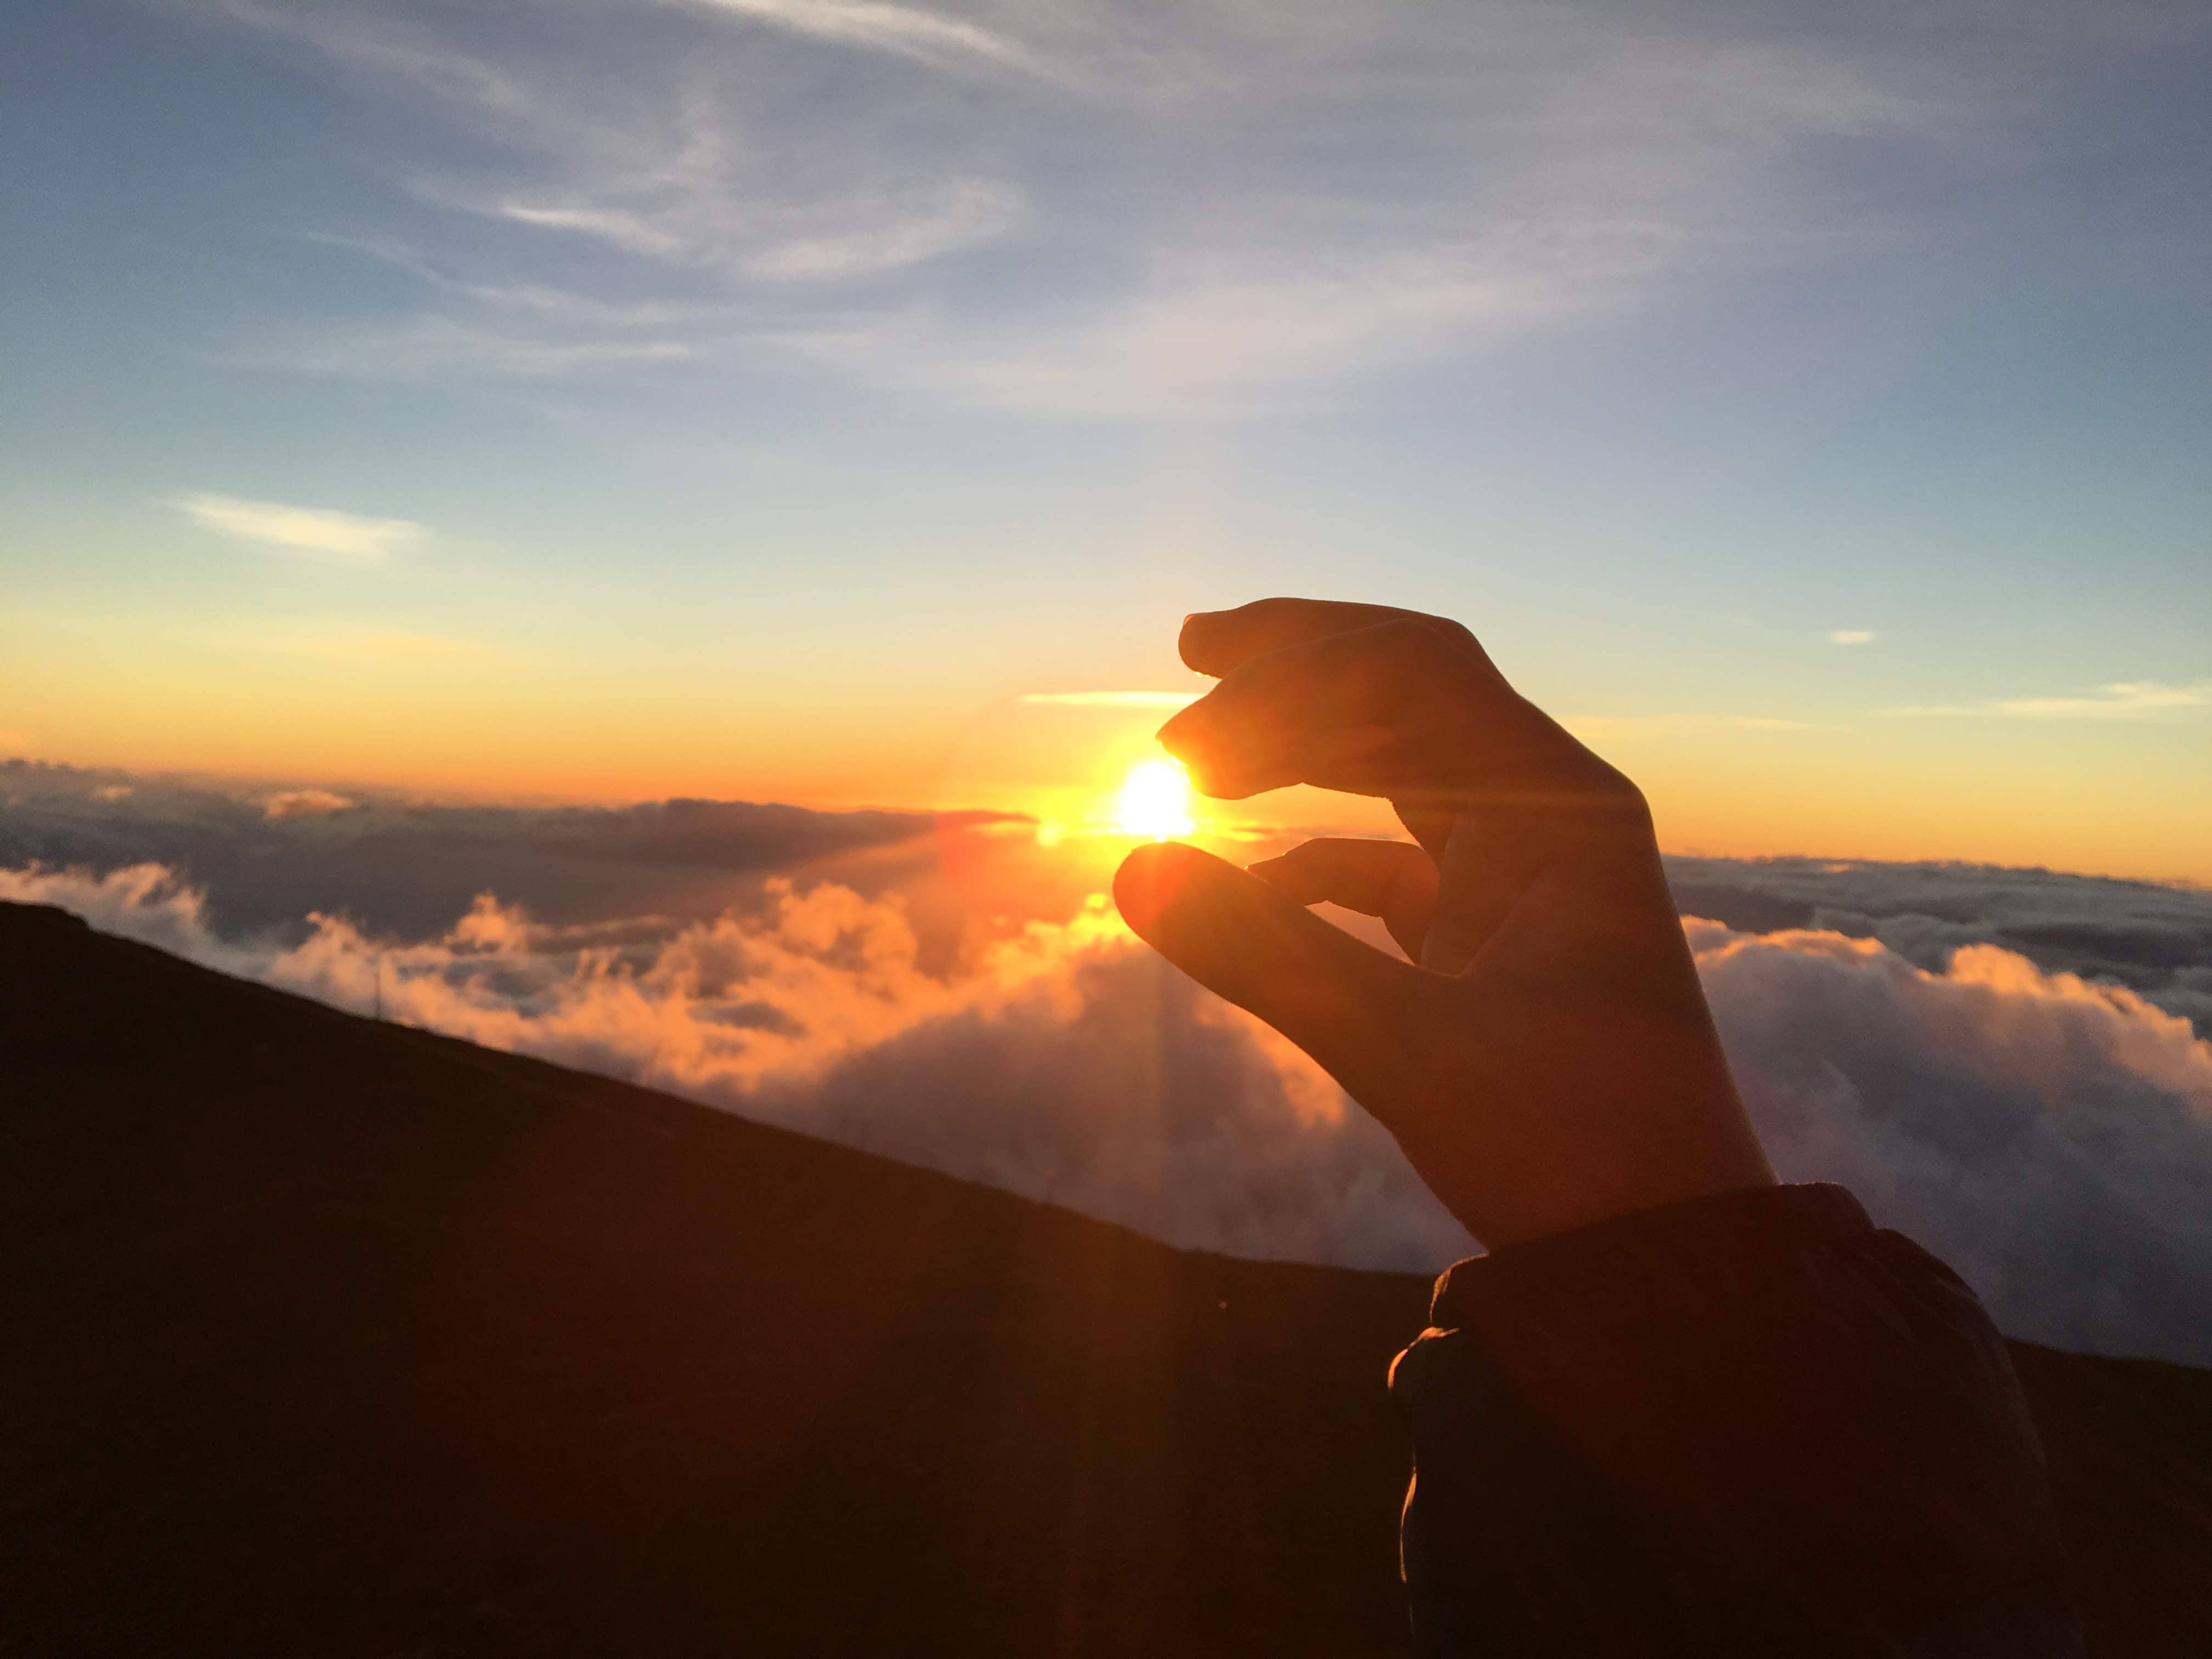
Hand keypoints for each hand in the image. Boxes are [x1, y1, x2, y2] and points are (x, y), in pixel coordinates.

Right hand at [1114, 600, 1772, 1248]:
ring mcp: (1526, 878)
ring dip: (1302, 751)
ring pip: (1400, 769)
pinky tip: (1252, 882)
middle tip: (1189, 650)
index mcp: (1562, 807)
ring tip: (1198, 756)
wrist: (1668, 1264)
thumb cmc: (1574, 1152)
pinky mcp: (1495, 942)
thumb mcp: (1407, 1049)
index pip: (1412, 673)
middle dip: (1297, 670)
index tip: (1187, 687)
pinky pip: (1393, 865)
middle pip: (1409, 693)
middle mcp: (1553, 818)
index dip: (1293, 663)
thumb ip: (1265, 955)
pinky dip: (1315, 858)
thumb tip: (1129, 867)